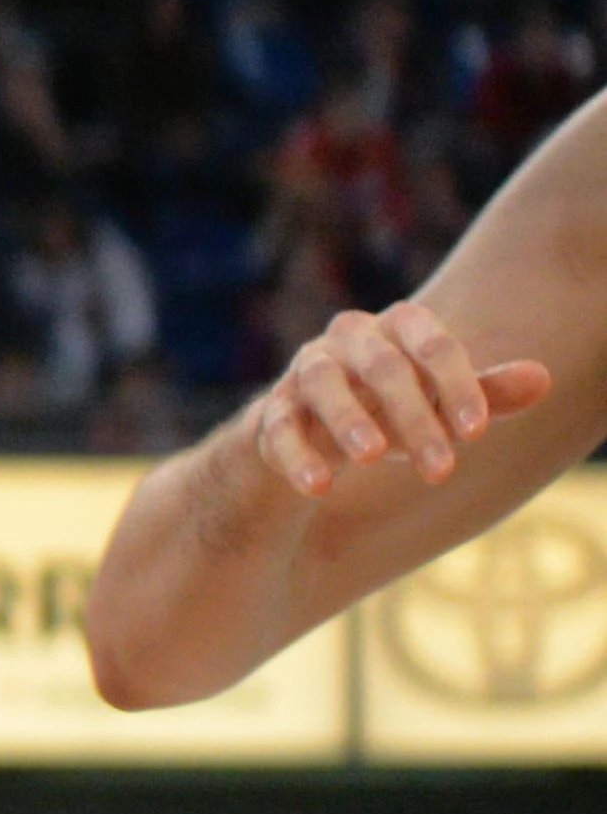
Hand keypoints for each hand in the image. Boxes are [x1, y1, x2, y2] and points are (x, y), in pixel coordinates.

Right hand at [248, 298, 552, 497]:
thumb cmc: (392, 410)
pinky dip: (295, 455)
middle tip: (441, 471)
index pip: (433, 345)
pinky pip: (277, 427)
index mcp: (396, 327)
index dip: (458, 386)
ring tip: (374, 458)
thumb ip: (486, 394)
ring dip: (348, 420)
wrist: (313, 430)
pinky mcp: (270, 410)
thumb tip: (543, 378)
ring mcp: (303, 372)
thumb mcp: (441, 405)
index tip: (478, 434)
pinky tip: (318, 486)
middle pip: (383, 366)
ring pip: (322, 384)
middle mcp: (347, 339)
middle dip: (414, 418)